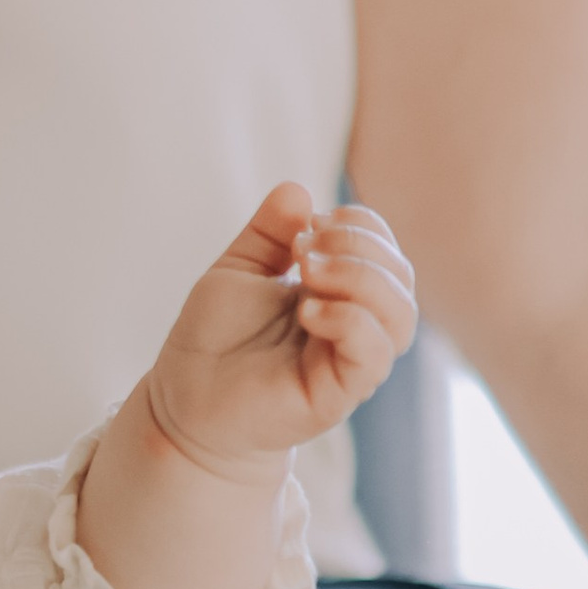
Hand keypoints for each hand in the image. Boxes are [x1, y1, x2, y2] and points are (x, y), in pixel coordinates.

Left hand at [145, 183, 417, 479]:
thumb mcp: (239, 267)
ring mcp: (351, 361)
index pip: (385, 250)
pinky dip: (349, 321)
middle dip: (359, 246)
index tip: (308, 223)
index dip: (360, 225)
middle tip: (304, 247)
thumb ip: (269, 230)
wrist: (185, 399)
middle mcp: (356, 326)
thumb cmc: (212, 337)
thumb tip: (299, 189)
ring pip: (401, 316)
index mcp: (341, 293)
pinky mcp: (339, 394)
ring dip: (359, 279)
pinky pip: (373, 355)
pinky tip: (307, 310)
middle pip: (402, 278)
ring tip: (306, 272)